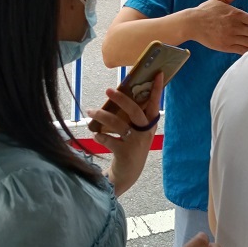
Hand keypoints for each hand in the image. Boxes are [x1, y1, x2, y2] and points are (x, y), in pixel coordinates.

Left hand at [86, 73, 162, 196]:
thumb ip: (134, 115)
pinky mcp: (125, 153)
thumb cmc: (132, 144)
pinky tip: (96, 135)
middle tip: (108, 89)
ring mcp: (136, 143)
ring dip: (101, 115)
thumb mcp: (138, 130)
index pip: (155, 103)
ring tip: (90, 111)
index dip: (156, 89)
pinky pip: (109, 139)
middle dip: (121, 99)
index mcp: (151, 124)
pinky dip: (100, 136)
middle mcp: (146, 132)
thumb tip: (121, 92)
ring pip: (117, 123)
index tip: (157, 73)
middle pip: (134, 110)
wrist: (129, 173)